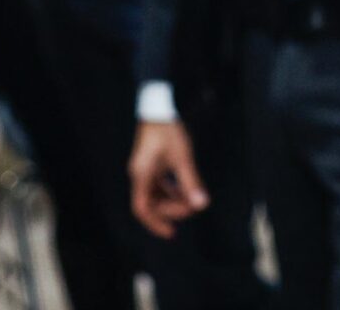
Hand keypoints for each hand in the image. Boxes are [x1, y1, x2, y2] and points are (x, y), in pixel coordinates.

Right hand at [128, 120, 210, 238]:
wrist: (157, 107)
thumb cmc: (167, 130)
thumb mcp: (182, 156)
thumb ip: (190, 181)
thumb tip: (201, 204)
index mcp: (142, 174)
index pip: (142, 208)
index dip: (155, 223)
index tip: (171, 232)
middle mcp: (139, 174)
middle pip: (151, 203)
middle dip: (171, 209)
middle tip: (191, 207)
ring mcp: (143, 170)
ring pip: (155, 194)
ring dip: (172, 200)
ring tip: (190, 200)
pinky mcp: (149, 164)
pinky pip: (158, 185)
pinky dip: (171, 190)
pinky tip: (184, 190)